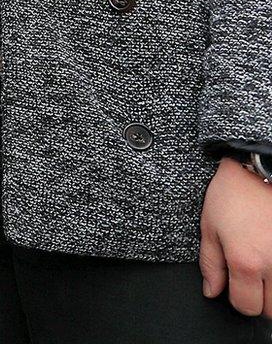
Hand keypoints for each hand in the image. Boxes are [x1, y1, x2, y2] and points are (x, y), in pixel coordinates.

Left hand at [200, 158, 271, 317]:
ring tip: (265, 269)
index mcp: (247, 261)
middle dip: (260, 300)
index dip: (238, 300)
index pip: (247, 306)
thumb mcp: (210, 227)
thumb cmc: (233, 194)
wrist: (261, 169)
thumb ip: (211, 265)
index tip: (235, 287)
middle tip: (253, 280)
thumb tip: (212, 292)